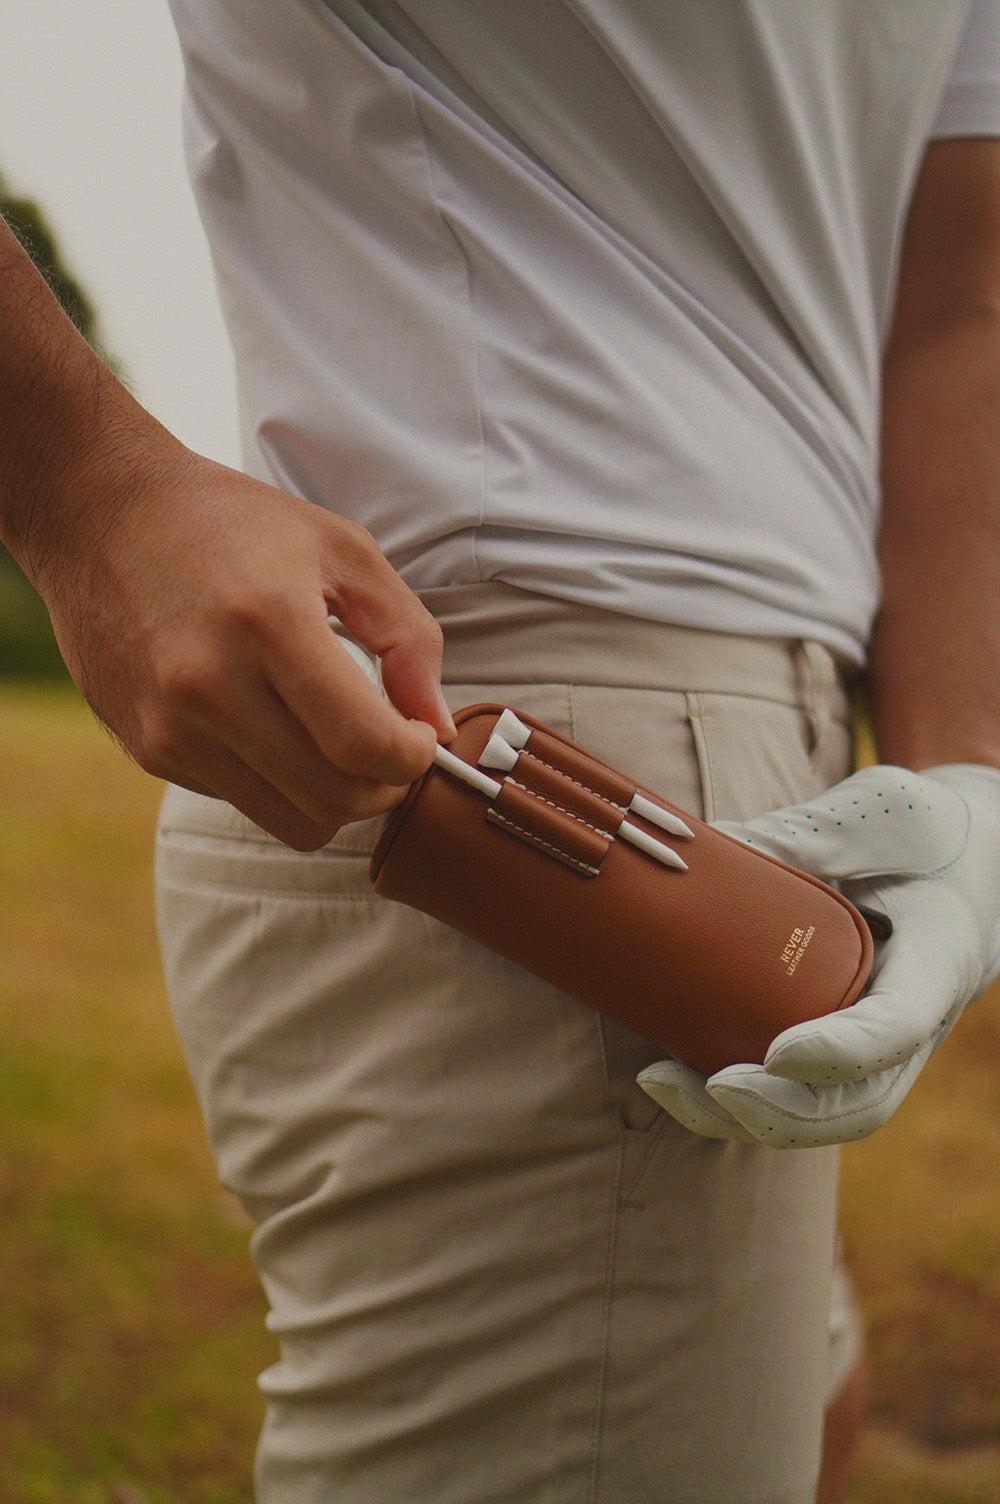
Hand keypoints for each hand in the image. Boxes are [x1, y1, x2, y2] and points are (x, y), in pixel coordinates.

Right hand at [34, 438, 454, 848]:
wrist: (100, 514)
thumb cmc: (233, 524)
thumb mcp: (341, 549)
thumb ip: (408, 637)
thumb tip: (437, 729)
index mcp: (268, 621)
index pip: (363, 743)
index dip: (411, 759)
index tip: (419, 738)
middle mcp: (210, 684)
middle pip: (333, 798)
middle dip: (384, 788)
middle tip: (391, 750)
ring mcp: (171, 726)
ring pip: (291, 820)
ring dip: (335, 798)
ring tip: (340, 745)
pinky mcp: (148, 749)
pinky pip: (244, 801)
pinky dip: (278, 782)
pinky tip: (273, 726)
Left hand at [637, 764, 999, 1146]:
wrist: (972, 861)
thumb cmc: (927, 834)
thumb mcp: (883, 812)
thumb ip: (807, 831)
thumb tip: (715, 841)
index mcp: (938, 960)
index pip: (898, 1026)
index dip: (840, 1053)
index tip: (775, 1055)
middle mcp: (917, 1021)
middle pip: (857, 1103)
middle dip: (777, 1110)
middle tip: (705, 1085)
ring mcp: (883, 1046)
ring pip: (824, 1115)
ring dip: (742, 1118)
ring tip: (662, 1084)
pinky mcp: (843, 1044)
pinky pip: (799, 1096)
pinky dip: (737, 1101)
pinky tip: (671, 1074)